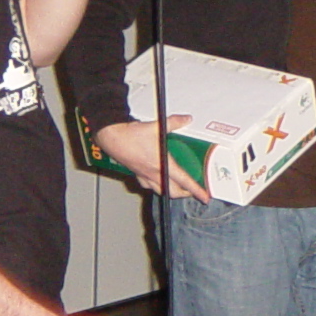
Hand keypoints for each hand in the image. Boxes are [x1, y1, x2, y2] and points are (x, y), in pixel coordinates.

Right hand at [94, 117, 209, 198]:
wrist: (112, 137)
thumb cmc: (131, 135)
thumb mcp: (157, 126)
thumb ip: (174, 123)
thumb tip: (186, 119)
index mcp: (162, 164)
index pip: (184, 181)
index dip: (196, 190)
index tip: (204, 197)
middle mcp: (154, 173)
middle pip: (173, 192)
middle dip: (184, 194)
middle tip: (192, 191)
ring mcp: (144, 175)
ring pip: (159, 191)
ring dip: (170, 191)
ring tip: (177, 188)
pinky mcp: (136, 173)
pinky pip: (147, 185)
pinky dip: (155, 185)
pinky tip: (157, 181)